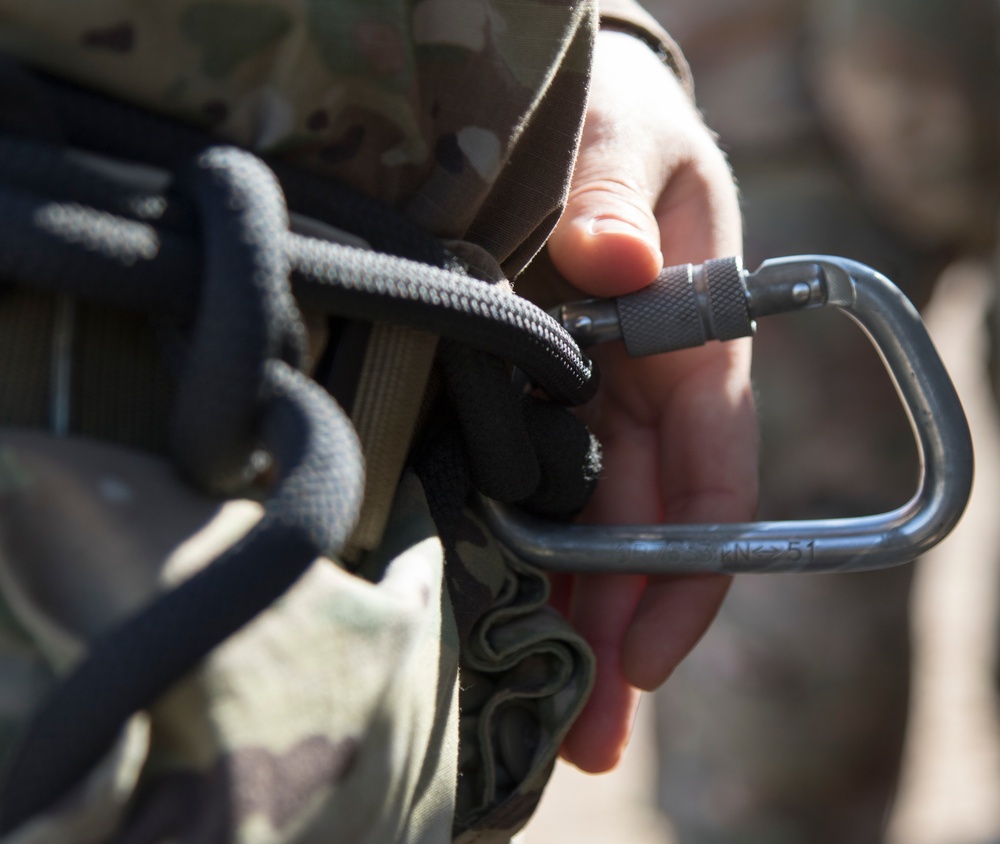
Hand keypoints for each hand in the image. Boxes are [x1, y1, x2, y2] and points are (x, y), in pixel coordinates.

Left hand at [545, 29, 758, 772]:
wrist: (569, 106)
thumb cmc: (617, 115)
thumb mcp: (629, 135)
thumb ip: (621, 192)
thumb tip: (615, 261)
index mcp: (691, 341)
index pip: (707, 477)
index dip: (689, 571)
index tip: (646, 651)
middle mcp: (638, 386)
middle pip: (640, 528)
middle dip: (618, 630)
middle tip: (585, 737)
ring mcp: (577, 397)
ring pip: (582, 524)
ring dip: (569, 619)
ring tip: (543, 718)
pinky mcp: (516, 390)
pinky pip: (522, 484)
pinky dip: (514, 553)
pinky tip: (489, 616)